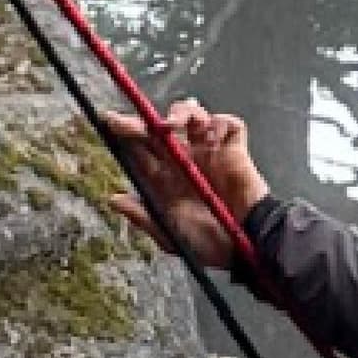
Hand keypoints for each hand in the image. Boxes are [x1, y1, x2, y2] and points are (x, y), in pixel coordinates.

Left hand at [108, 95, 265, 271]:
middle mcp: (184, 160)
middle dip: (143, 120)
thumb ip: (143, 216)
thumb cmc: (210, 245)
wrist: (248, 244)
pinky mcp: (234, 149)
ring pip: (191, 116)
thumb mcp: (170, 234)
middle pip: (159, 129)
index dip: (125, 133)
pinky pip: (226, 123)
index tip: (109, 122)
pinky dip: (217, 121)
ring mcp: (209, 151)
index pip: (141, 149)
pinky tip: (208, 134)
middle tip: (131, 121)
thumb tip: (113, 200)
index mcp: (166, 178)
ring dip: (180, 112)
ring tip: (171, 124)